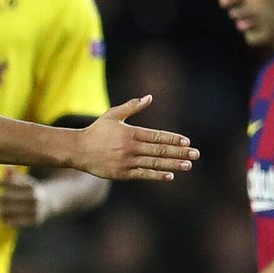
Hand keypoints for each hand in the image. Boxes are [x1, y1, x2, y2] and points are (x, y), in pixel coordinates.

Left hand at [0, 169, 57, 226]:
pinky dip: (7, 220)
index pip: (8, 184)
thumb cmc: (30, 189)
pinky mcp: (35, 220)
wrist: (50, 203)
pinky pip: (17, 222)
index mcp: (30, 185)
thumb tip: (5, 167)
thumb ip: (13, 175)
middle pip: (7, 198)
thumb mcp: (24, 180)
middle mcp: (33, 197)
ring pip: (10, 211)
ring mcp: (35, 210)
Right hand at [75, 95, 198, 180]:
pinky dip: (157, 175)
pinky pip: (143, 174)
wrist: (77, 150)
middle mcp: (131, 148)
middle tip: (196, 154)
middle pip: (160, 151)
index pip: (156, 136)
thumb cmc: (96, 131)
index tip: (187, 141)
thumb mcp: (113, 115)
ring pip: (154, 164)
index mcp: (130, 133)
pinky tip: (170, 175)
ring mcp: (127, 162)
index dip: (172, 139)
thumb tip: (149, 97)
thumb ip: (132, 107)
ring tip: (188, 165)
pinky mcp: (123, 174)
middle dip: (179, 152)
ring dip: (173, 164)